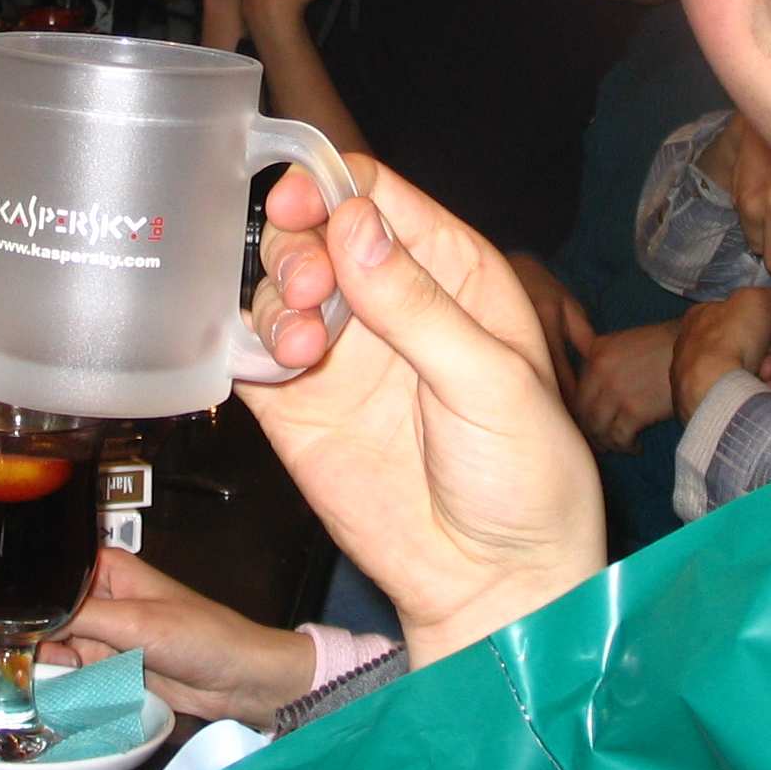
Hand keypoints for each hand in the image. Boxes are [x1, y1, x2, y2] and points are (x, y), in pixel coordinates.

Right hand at [43, 549, 316, 728]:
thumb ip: (80, 617)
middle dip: (25, 630)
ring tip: (12, 674)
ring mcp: (104, 634)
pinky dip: (57, 680)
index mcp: (107, 570)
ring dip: (38, 660)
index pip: (52, 571)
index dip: (23, 590)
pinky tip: (35, 689)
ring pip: (53, 644)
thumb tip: (24, 613)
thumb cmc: (199, 637)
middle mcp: (100, 598)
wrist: (237, 681)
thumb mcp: (137, 623)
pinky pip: (71, 672)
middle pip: (46, 611)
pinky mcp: (109, 667)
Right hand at [244, 158, 604, 668]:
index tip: (299, 202)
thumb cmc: (526, 478)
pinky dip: (245, 344)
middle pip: (312, 230)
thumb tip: (354, 227)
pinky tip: (273, 364)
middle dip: (295, 243)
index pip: (376, 194)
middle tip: (306, 289)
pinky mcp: (296, 405)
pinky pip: (249, 351)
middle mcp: (387, 300)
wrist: (491, 583)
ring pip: (275, 284)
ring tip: (299, 344)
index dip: (330, 186)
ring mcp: (338, 352)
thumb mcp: (491, 383)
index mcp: (449, 273)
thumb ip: (419, 307)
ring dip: (272, 296)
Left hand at [574, 320, 679, 453]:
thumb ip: (594, 350)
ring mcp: (616, 392)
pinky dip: (626, 446)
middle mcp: (600, 371)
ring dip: (608, 441)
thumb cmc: (663, 347)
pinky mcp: (635, 411)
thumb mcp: (622, 340)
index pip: (574, 390)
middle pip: (582, 412)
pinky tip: (635, 446)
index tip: (588, 421)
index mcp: (597, 352)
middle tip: (602, 439)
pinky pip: (619, 438)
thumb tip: (571, 349)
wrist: (697, 352)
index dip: (579, 411)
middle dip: (591, 429)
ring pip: (597, 428)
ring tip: (619, 444)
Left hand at [669, 288, 770, 424]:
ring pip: (749, 368)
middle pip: (750, 345)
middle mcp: (698, 343)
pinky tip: (762, 391)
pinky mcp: (707, 399)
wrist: (711, 387)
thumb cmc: (731, 338)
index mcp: (703, 316)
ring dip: (769, 371)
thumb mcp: (755, 300)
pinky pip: (740, 390)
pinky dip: (756, 390)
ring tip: (768, 377)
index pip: (745, 318)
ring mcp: (701, 373)